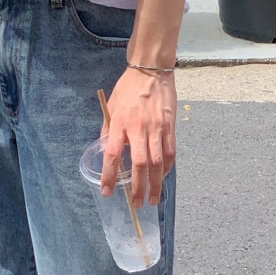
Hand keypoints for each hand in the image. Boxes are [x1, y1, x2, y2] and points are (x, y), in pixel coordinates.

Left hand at [99, 67, 175, 208]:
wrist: (151, 70)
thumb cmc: (128, 87)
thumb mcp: (111, 105)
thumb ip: (108, 129)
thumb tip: (106, 149)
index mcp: (120, 122)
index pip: (112, 154)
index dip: (109, 175)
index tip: (106, 191)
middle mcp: (138, 128)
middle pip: (139, 164)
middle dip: (138, 187)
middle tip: (137, 204)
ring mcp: (156, 128)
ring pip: (157, 163)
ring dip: (155, 184)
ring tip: (153, 199)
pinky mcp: (170, 126)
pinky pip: (170, 152)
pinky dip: (167, 168)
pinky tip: (163, 177)